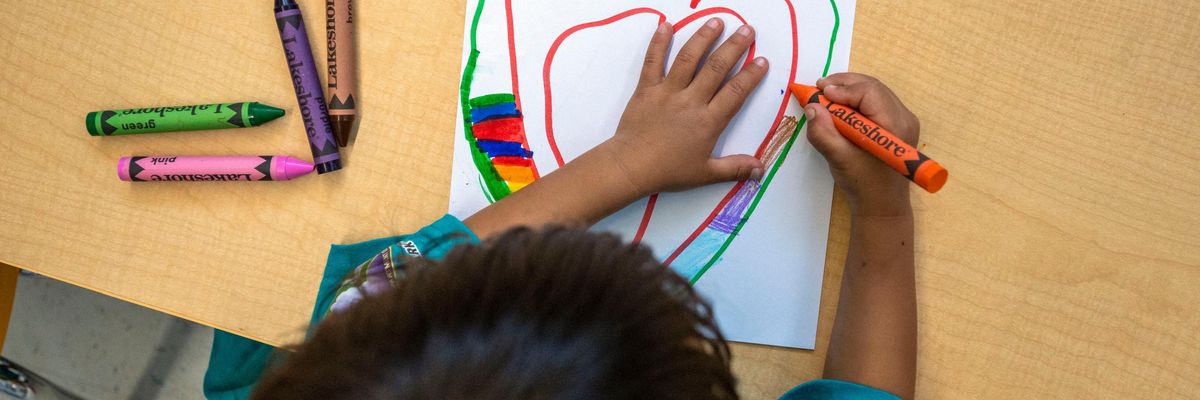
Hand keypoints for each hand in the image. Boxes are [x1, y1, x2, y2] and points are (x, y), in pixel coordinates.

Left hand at [600, 18, 768, 195]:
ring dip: (703, 37)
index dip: (750, 76)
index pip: (735, 93)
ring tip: (716, 21)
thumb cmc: (668, 171)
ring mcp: (668, 92)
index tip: (762, 60)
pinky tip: (666, 25)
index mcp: (708, 121)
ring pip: (688, 59)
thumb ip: (735, 168)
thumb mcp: (705, 174)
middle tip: (747, 30)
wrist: (631, 167)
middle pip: (716, 69)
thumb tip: (761, 169)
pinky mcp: (647, 89)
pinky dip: (658, 42)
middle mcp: (690, 101)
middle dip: (734, 47)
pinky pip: (653, 61)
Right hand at [805, 73, 919, 216]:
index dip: (843, 89)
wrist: (882, 205)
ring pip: (874, 92)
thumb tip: (812, 107)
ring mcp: (903, 120)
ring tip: (826, 93)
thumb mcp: (839, 159)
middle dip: (844, 83)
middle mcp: (904, 117)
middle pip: (873, 87)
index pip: (869, 92)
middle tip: (819, 87)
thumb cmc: (863, 184)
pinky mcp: (897, 124)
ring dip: (849, 89)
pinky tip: (840, 105)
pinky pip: (876, 102)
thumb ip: (823, 133)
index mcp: (894, 125)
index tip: (819, 92)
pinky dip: (856, 99)